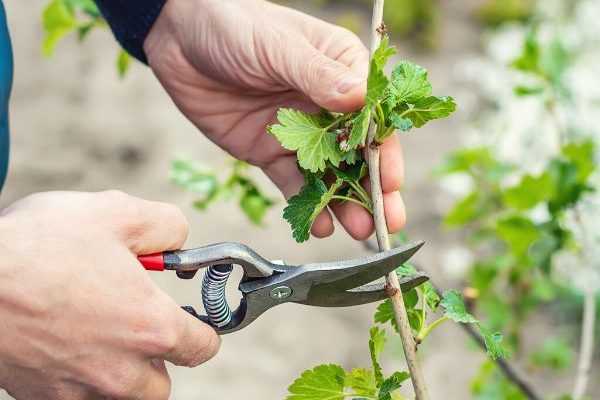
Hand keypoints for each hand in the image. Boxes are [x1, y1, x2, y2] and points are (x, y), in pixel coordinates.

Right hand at [0, 191, 218, 399]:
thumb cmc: (40, 244)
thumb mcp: (118, 212)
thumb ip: (167, 226)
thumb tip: (179, 243)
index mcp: (151, 326)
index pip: (203, 347)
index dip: (202, 329)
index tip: (191, 317)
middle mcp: (120, 370)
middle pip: (162, 384)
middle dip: (158, 358)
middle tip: (136, 324)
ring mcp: (78, 391)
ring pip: (121, 397)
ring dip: (121, 373)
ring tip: (98, 334)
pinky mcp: (41, 397)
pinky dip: (80, 381)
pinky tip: (63, 344)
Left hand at [144, 0, 405, 239]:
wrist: (178, 38)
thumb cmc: (234, 24)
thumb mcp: (278, 46)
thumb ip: (318, 76)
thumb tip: (360, 100)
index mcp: (342, 70)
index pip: (372, 116)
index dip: (384, 151)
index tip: (390, 181)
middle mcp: (326, 104)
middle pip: (357, 152)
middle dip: (373, 188)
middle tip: (386, 223)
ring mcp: (299, 131)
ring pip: (328, 173)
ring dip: (344, 203)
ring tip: (359, 231)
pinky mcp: (270, 150)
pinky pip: (292, 182)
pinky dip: (306, 204)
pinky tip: (318, 225)